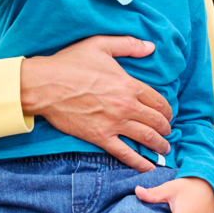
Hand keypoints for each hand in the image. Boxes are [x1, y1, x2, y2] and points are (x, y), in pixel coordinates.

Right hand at [21, 36, 171, 171]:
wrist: (45, 86)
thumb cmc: (70, 63)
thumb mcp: (100, 45)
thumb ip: (128, 45)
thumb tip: (151, 46)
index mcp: (129, 85)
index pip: (158, 101)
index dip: (167, 110)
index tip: (168, 115)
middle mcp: (126, 106)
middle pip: (156, 121)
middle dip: (166, 129)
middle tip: (168, 133)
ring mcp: (114, 123)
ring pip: (146, 138)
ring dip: (159, 145)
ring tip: (164, 149)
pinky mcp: (100, 137)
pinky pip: (125, 153)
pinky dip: (140, 163)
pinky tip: (148, 168)